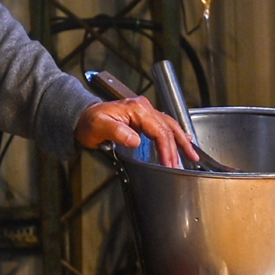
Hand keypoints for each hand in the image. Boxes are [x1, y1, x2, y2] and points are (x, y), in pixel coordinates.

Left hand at [75, 98, 195, 168]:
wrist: (82, 118)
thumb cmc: (89, 123)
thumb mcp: (100, 127)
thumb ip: (118, 132)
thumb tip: (136, 139)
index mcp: (137, 109)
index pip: (159, 130)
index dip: (166, 148)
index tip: (169, 164)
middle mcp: (144, 108)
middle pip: (168, 129)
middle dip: (176, 149)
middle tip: (181, 166)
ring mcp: (145, 112)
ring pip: (170, 126)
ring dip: (181, 141)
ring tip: (192, 154)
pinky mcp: (143, 118)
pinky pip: (164, 125)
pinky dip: (175, 134)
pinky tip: (184, 140)